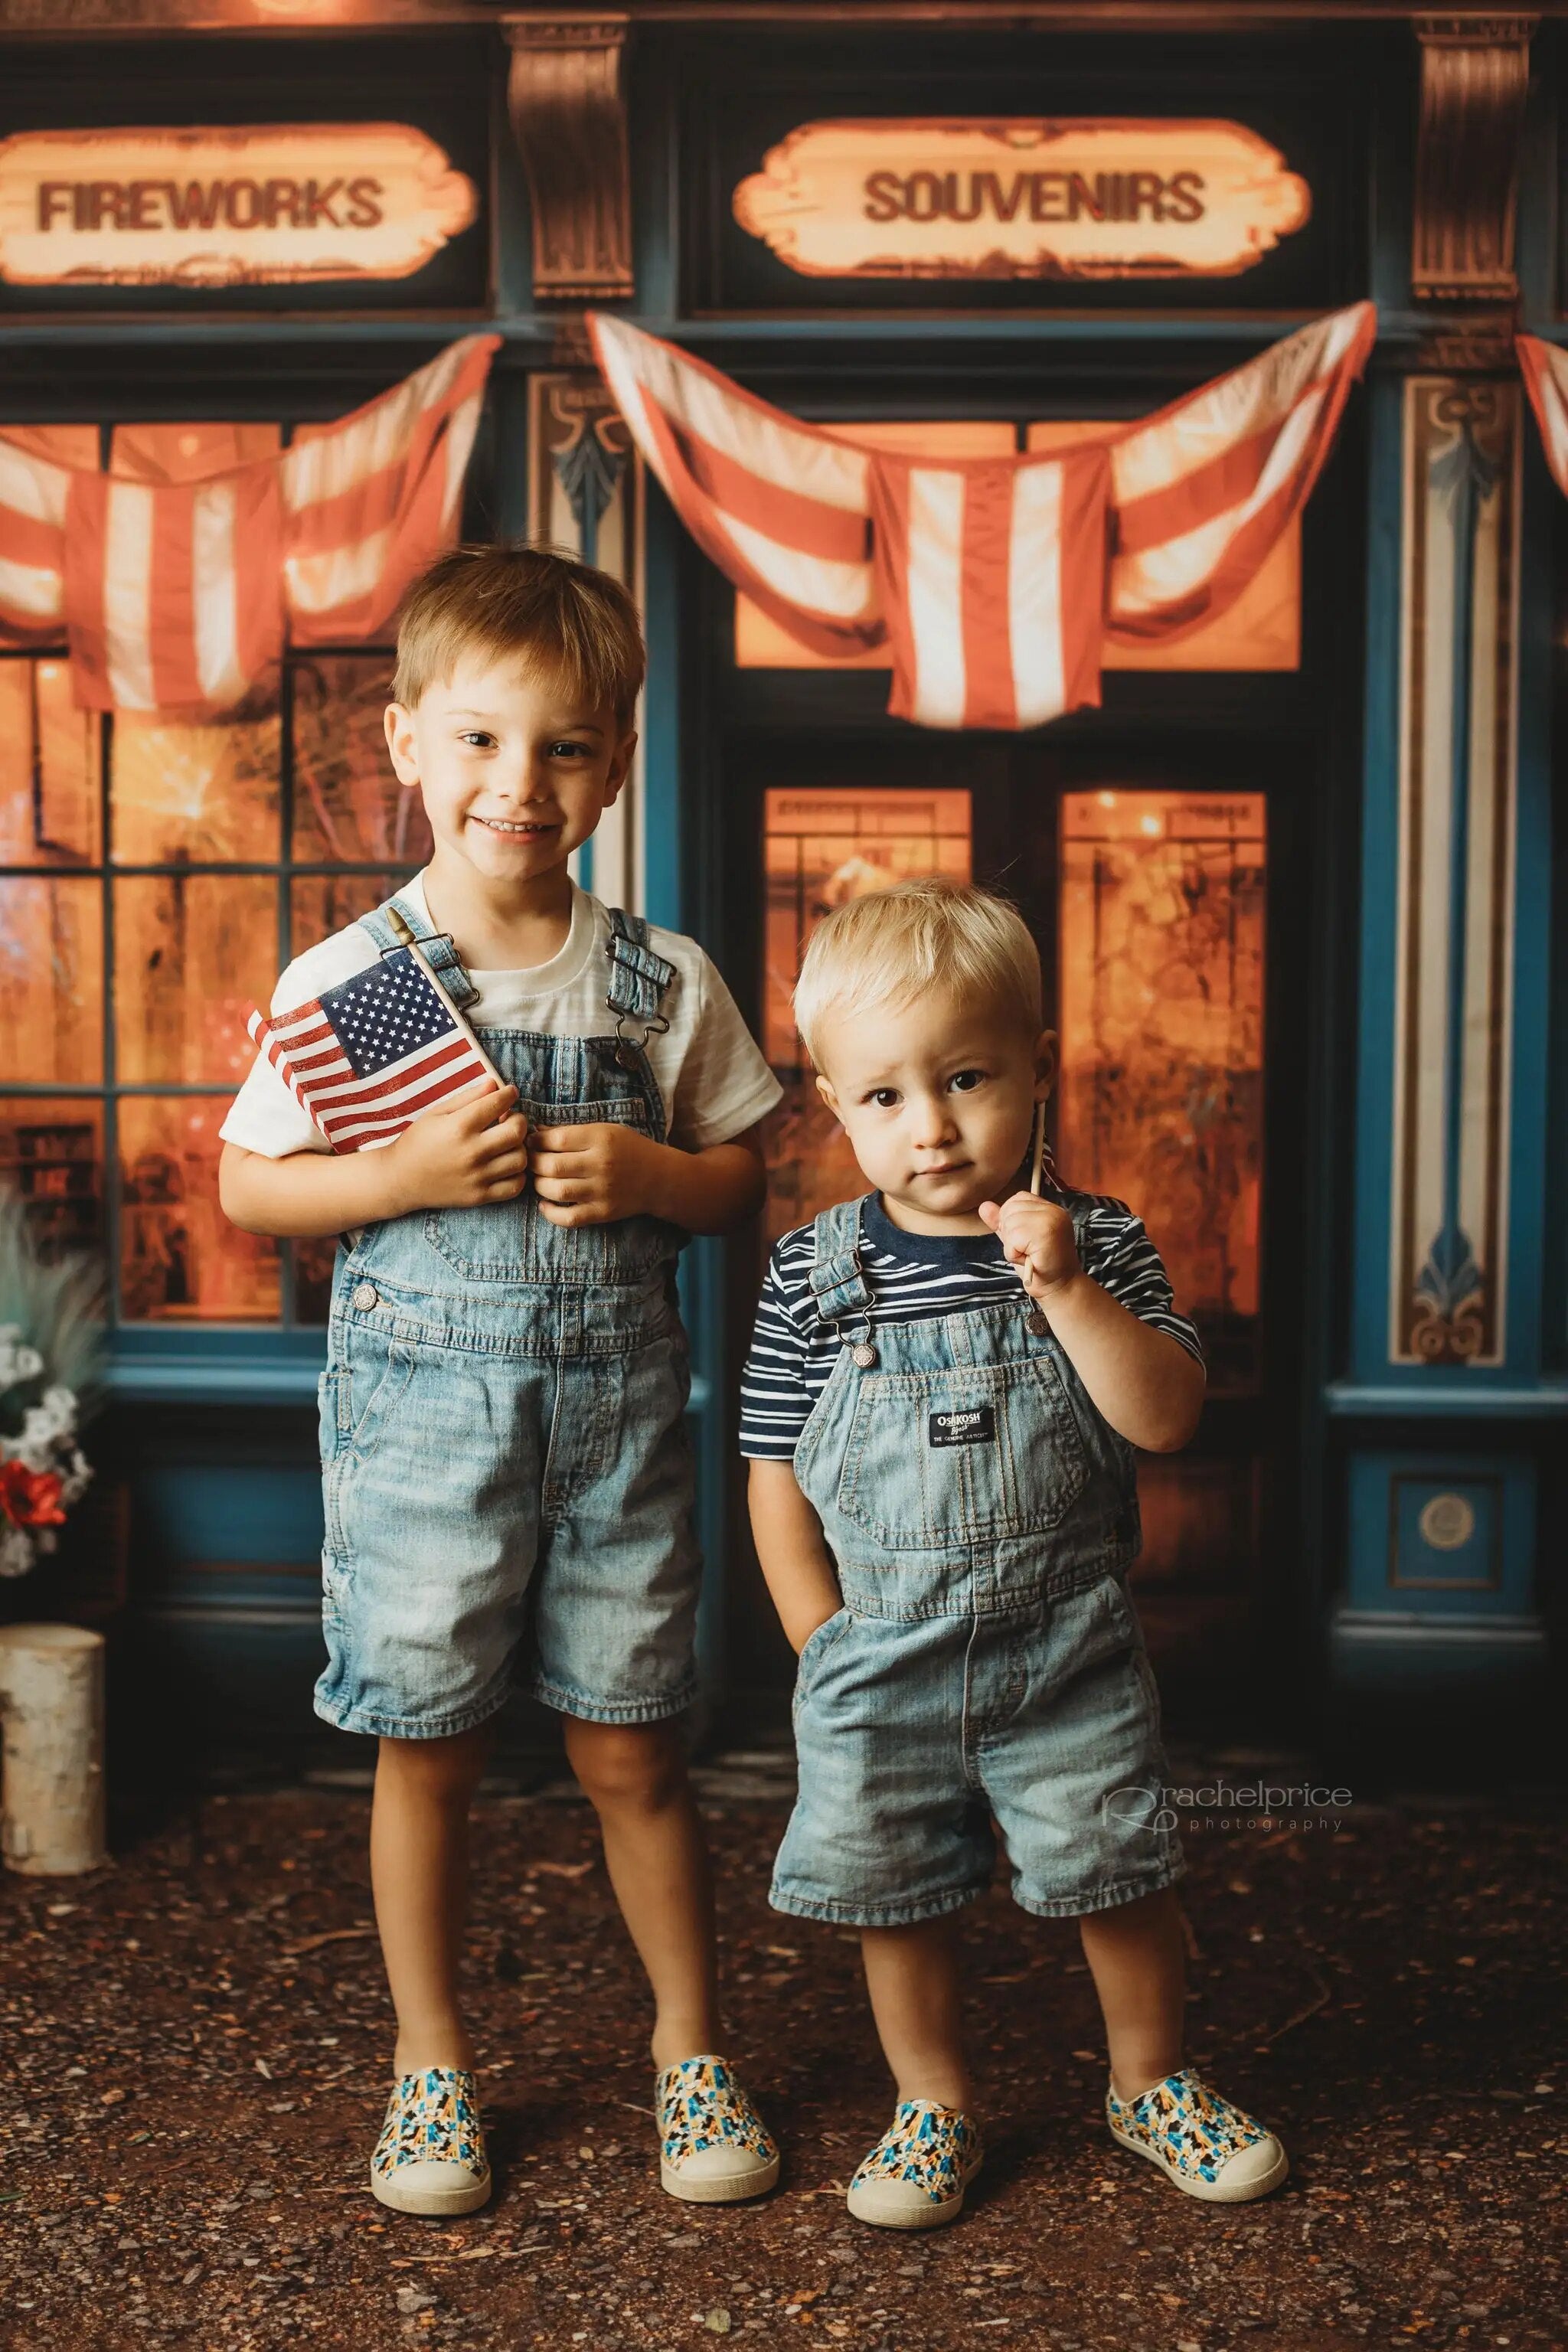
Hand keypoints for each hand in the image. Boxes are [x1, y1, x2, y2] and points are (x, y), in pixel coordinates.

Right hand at [382, 1082, 527, 1213]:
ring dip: (519, 1147)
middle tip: (509, 1119)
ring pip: (520, 1159)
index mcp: (459, 1127)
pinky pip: (515, 1185)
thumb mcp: (437, 1113)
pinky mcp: (479, 1196)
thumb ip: (467, 1098)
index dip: (508, 1094)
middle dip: (518, 1120)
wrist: (400, 1179)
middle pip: (517, 1132)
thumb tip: (494, 1084)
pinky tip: (505, 1164)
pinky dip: (516, 1174)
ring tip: (506, 1143)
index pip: (497, 1104)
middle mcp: (471, 1152)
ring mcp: (477, 1177)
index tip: (509, 1093)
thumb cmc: (418, 1141)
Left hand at [529, 1121, 665, 1226]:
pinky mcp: (602, 1212)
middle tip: (530, 1162)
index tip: (530, 1142)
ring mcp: (602, 1191)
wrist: (659, 1178)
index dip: (536, 1141)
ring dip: (539, 1185)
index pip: (557, 1139)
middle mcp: (601, 1165)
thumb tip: (536, 1132)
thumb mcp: (604, 1130)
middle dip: (533, 1163)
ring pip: (556, 1191)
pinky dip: (551, 1213)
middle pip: (552, 1165)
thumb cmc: (629, 1149)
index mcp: (601, 1139)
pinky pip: (569, 1218)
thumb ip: (571, 1132)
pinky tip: (545, 1204)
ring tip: (538, 1179)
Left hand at [977, 1191, 1081, 1307]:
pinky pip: (1013, 1238)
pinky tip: (1029, 1260)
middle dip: (1011, 1234)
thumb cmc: (1039, 1266)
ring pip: (1010, 1224)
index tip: (1026, 1240)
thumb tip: (984, 1206)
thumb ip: (1002, 1222)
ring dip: (1012, 1246)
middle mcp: (1053, 1210)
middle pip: (1010, 1209)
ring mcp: (1051, 1220)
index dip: (1012, 1220)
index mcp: (1049, 1209)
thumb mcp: (1017, 1240)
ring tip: (1029, 1255)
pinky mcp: (1046, 1233)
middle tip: (1029, 1250)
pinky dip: (1014, 1253)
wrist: (1059, 1288)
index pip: (1018, 1199)